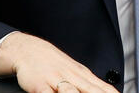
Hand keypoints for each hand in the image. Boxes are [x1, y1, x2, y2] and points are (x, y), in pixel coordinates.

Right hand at [0, 32, 115, 92]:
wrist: (30, 50)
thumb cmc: (55, 64)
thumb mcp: (76, 72)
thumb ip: (91, 85)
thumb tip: (109, 92)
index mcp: (83, 75)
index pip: (102, 88)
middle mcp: (72, 77)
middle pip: (91, 91)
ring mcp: (56, 80)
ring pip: (70, 92)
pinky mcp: (39, 85)